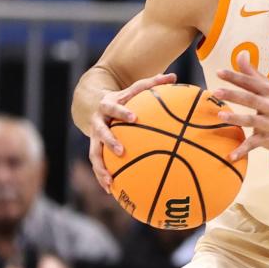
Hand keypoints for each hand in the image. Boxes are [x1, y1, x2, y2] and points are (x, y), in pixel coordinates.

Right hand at [87, 73, 176, 191]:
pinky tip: (111, 191)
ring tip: (110, 181)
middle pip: (101, 132)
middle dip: (110, 141)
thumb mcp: (135, 89)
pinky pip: (97, 165)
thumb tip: (174, 76)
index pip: (115, 107)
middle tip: (121, 151)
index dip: (123, 111)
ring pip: (94, 153)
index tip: (134, 118)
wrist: (94, 104)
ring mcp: (94, 137)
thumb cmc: (123, 98)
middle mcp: (98, 122)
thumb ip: (153, 83)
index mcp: (108, 105)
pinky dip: (102, 177)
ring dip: (101, 168)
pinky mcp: (94, 149)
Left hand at [214, 54, 268, 160]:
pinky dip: (242, 150)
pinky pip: (254, 144)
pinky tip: (230, 156)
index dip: (236, 77)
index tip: (219, 72)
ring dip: (236, 119)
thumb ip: (253, 74)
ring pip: (252, 120)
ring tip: (220, 116)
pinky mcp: (268, 139)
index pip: (251, 82)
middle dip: (234, 95)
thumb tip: (241, 54)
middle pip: (251, 99)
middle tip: (216, 91)